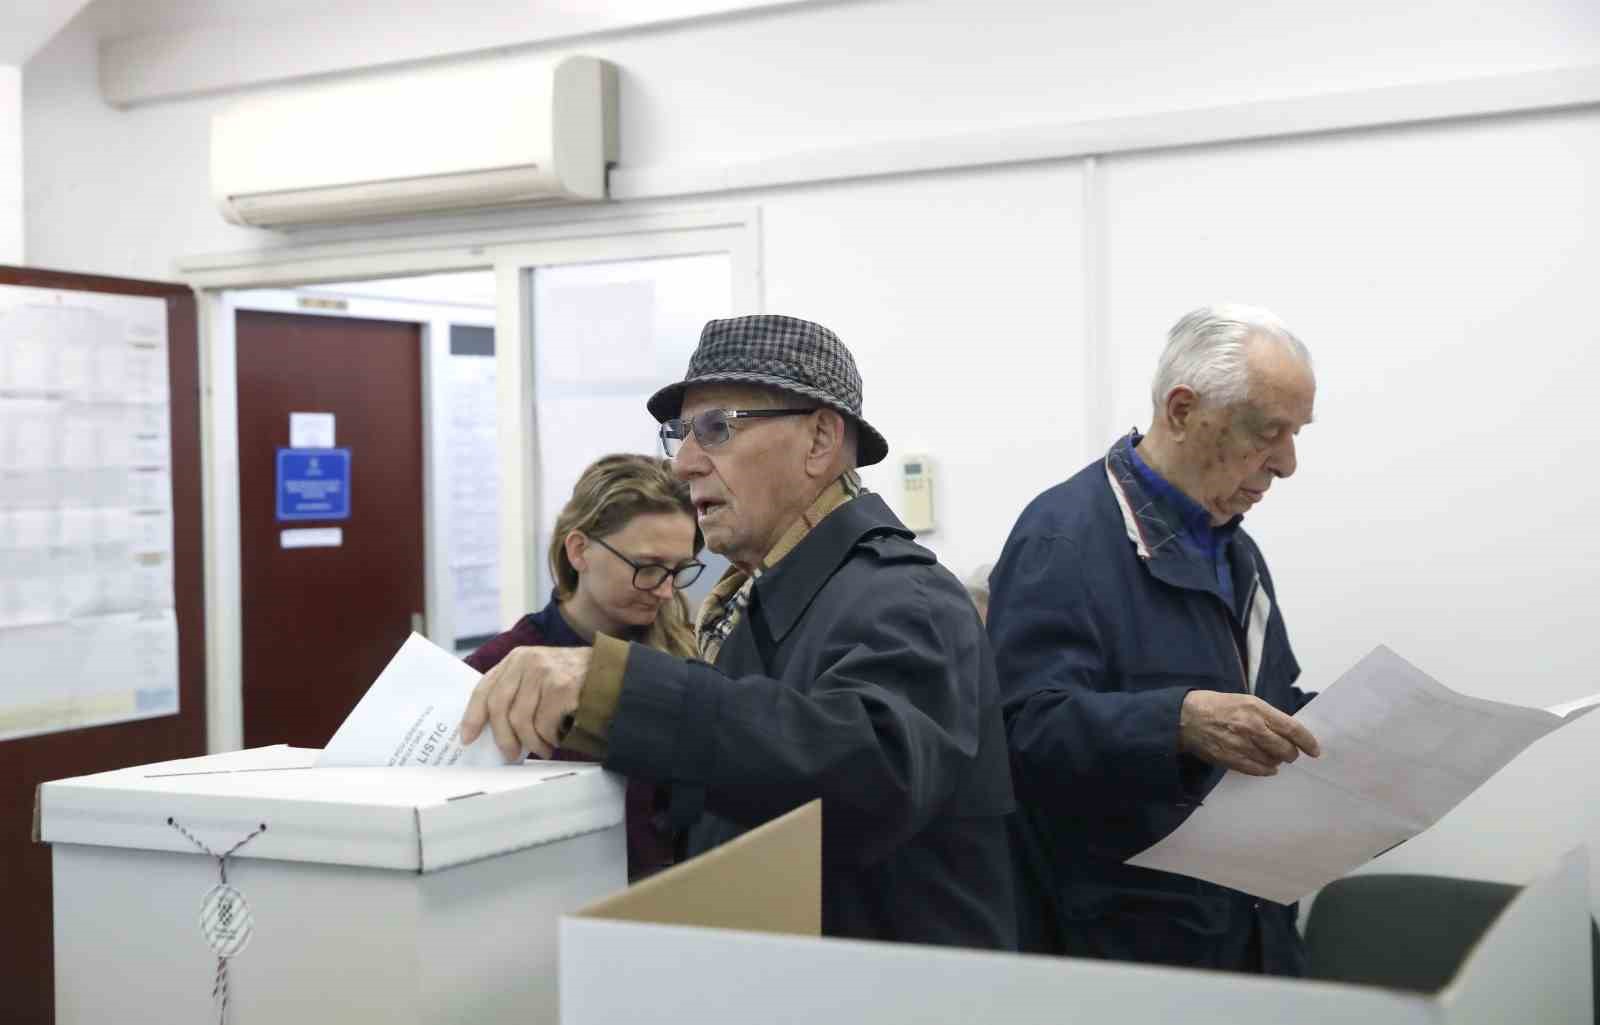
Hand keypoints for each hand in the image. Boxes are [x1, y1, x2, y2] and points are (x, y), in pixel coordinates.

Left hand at [459, 646, 590, 760]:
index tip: (468, 738)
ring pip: (521, 721)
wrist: (615, 676)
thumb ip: (517, 690)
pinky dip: (550, 739)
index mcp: (517, 659)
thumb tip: (491, 727)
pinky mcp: (562, 688)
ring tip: (544, 748)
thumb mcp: (542, 674)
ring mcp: (545, 673)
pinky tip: (557, 740)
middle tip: (510, 754)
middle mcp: (528, 661)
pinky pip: (544, 726)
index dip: (473, 716)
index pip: (485, 688)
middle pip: (499, 707)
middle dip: (503, 737)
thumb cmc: (576, 681)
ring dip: (532, 743)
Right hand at [1178, 690, 1320, 776]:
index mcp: (1257, 709)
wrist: (1185, 717)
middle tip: (1289, 753)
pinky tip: (1266, 767)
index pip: (1292, 729)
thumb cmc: (1216, 705)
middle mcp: (1251, 727)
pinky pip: (1256, 770)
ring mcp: (1240, 745)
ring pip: (1272, 762)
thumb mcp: (1245, 701)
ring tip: (1271, 756)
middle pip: (1285, 749)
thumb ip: (1266, 716)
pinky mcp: (1230, 759)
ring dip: (1276, 761)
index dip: (1308, 742)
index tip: (1314, 750)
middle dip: (1291, 754)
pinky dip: (1265, 770)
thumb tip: (1287, 733)